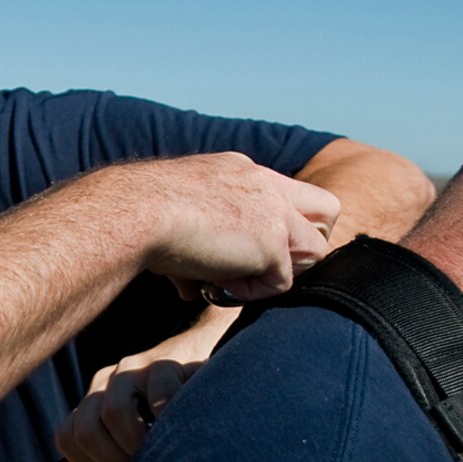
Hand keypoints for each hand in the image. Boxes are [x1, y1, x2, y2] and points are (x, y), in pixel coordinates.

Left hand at [57, 307, 238, 461]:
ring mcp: (133, 369)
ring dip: (137, 442)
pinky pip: (158, 391)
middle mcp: (106, 384)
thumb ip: (123, 455)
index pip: (67, 437)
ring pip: (114, 412)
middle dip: (114, 459)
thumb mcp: (144, 436)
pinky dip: (169, 415)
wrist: (213, 366)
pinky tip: (184, 423)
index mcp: (94, 402)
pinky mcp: (165, 362)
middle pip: (87, 430)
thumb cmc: (178, 419)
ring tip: (163, 449)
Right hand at [111, 154, 337, 301]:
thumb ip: (199, 243)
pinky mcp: (272, 244)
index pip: (289, 193)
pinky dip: (252, 291)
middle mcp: (265, 183)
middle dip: (305, 243)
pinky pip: (280, 283)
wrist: (136, 212)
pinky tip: (216, 284)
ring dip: (278, 271)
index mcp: (241, 170)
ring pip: (314, 251)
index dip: (281, 223)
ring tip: (232, 277)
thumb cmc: (140, 215)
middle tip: (264, 263)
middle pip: (327, 209)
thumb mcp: (177, 215)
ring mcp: (274, 213)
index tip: (245, 246)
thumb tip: (190, 284)